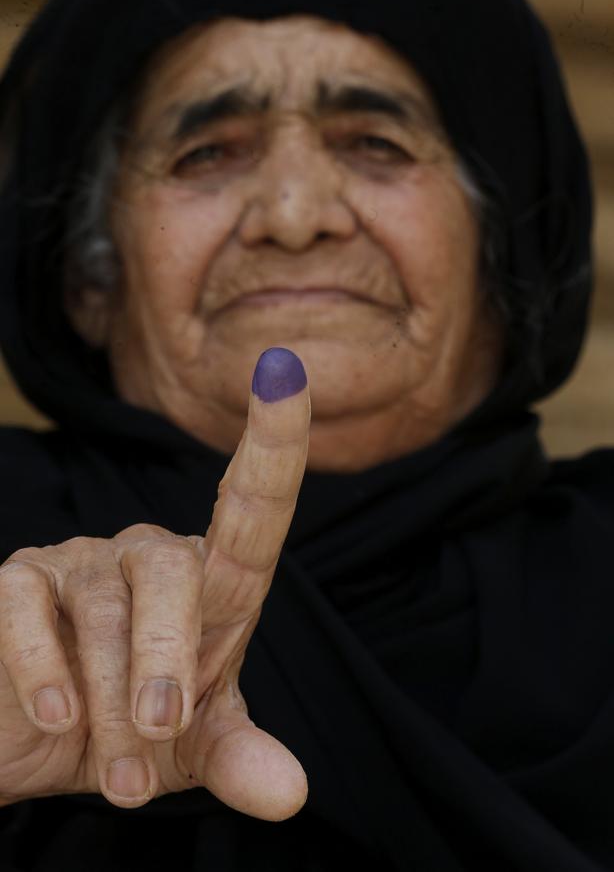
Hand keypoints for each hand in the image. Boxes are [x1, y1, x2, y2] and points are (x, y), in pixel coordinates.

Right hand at [0, 348, 309, 819]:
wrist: (40, 749)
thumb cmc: (131, 731)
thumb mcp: (192, 751)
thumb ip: (238, 757)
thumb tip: (293, 793)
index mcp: (211, 583)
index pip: (252, 505)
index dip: (274, 440)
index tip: (287, 370)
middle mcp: (150, 555)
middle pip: (171, 571)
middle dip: (167, 658)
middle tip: (160, 733)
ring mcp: (80, 560)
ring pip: (102, 607)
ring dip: (108, 700)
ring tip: (120, 775)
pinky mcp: (19, 579)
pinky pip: (28, 606)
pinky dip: (42, 669)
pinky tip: (53, 720)